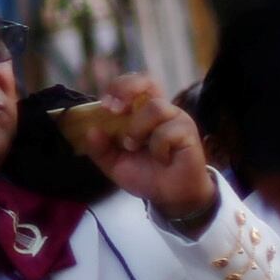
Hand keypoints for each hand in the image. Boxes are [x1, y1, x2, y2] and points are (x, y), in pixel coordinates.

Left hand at [88, 73, 218, 230]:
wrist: (170, 198)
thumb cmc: (146, 175)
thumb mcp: (115, 164)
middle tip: (114, 110)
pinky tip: (162, 159)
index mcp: (142, 112)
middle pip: (148, 81)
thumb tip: (90, 131)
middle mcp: (161, 110)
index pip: (134, 84)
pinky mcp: (188, 133)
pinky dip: (158, 148)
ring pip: (156, 107)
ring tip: (135, 147)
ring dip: (138, 129)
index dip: (119, 87)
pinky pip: (168, 131)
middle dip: (128, 89)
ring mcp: (177, 120)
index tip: (105, 106)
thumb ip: (100, 149)